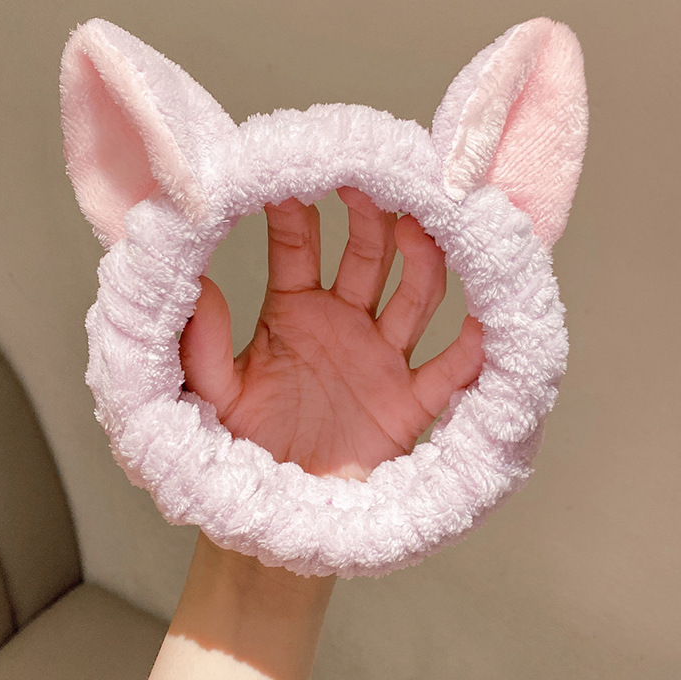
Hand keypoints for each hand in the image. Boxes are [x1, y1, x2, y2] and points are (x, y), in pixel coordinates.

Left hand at [180, 187, 483, 480]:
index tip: (295, 171)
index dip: (297, 210)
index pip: (298, 246)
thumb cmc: (245, 444)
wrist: (277, 508)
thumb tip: (199, 287)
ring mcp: (381, 358)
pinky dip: (466, 354)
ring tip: (422, 227)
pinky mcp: (408, 404)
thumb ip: (203, 346)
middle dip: (372, 218)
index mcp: (293, 309)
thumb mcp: (214, 394)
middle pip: (367, 256)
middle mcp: (343, 322)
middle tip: (371, 181)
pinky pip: (445, 374)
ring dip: (422, 262)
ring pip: (414, 297)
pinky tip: (481, 329)